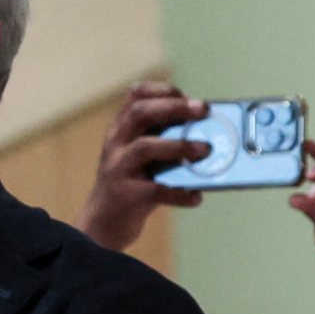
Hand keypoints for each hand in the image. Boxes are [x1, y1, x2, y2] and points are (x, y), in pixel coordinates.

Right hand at [77, 79, 210, 253]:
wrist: (103, 222)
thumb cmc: (133, 184)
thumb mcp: (142, 157)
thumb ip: (166, 142)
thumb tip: (211, 134)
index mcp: (121, 129)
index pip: (136, 96)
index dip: (162, 90)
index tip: (186, 96)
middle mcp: (116, 143)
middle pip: (140, 113)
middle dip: (174, 108)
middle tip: (203, 110)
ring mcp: (118, 168)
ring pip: (145, 147)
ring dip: (179, 146)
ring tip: (206, 150)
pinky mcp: (125, 195)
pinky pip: (155, 191)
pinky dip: (179, 193)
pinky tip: (196, 197)